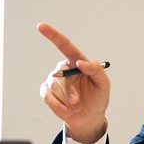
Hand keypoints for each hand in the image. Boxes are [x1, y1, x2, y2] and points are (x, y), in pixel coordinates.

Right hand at [37, 22, 109, 143]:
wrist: (89, 118)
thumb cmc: (98, 98)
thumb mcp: (103, 84)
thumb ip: (95, 70)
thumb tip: (79, 63)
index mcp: (77, 61)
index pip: (64, 45)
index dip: (52, 35)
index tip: (40, 26)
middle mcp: (64, 68)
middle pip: (60, 74)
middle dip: (69, 91)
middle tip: (78, 103)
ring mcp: (54, 80)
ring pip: (53, 86)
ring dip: (65, 99)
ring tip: (76, 107)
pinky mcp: (47, 92)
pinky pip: (46, 95)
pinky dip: (56, 104)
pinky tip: (65, 110)